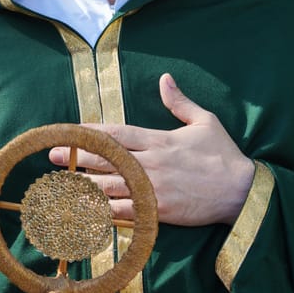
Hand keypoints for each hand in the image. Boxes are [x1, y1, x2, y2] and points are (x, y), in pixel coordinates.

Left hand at [49, 73, 254, 225]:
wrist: (242, 192)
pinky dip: (102, 213)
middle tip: (51, 156)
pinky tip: (84, 213)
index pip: (117, 133)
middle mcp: (151, 164)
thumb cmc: (224, 155)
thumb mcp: (205, 121)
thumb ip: (180, 102)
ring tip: (58, 185)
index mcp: (159, 140)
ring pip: (109, 187)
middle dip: (76, 157)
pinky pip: (124, 213)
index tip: (70, 131)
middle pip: (105, 159)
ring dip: (82, 186)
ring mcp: (153, 190)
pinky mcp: (159, 213)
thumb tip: (165, 79)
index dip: (91, 132)